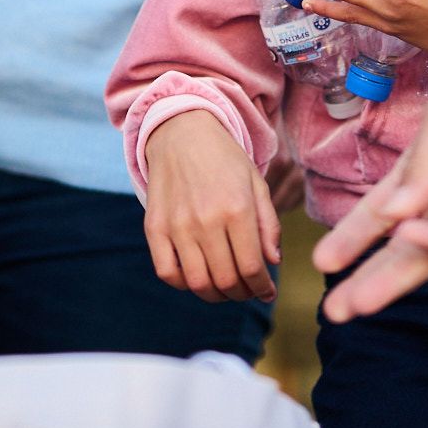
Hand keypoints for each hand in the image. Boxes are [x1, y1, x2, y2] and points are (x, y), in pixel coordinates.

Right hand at [143, 110, 280, 303]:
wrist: (182, 132)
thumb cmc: (225, 159)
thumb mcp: (256, 184)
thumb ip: (268, 225)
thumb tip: (273, 263)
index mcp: (237, 208)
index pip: (253, 267)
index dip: (263, 288)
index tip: (267, 292)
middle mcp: (206, 219)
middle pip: (226, 280)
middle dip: (242, 293)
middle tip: (247, 290)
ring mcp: (177, 225)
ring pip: (198, 283)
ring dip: (216, 295)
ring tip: (225, 288)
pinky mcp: (155, 227)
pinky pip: (167, 272)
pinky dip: (183, 284)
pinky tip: (197, 277)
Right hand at [313, 31, 427, 320]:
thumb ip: (419, 166)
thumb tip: (389, 216)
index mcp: (423, 175)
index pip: (380, 214)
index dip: (352, 238)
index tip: (322, 262)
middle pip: (401, 249)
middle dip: (368, 279)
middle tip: (335, 313)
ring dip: (394, 280)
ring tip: (360, 302)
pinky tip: (409, 236)